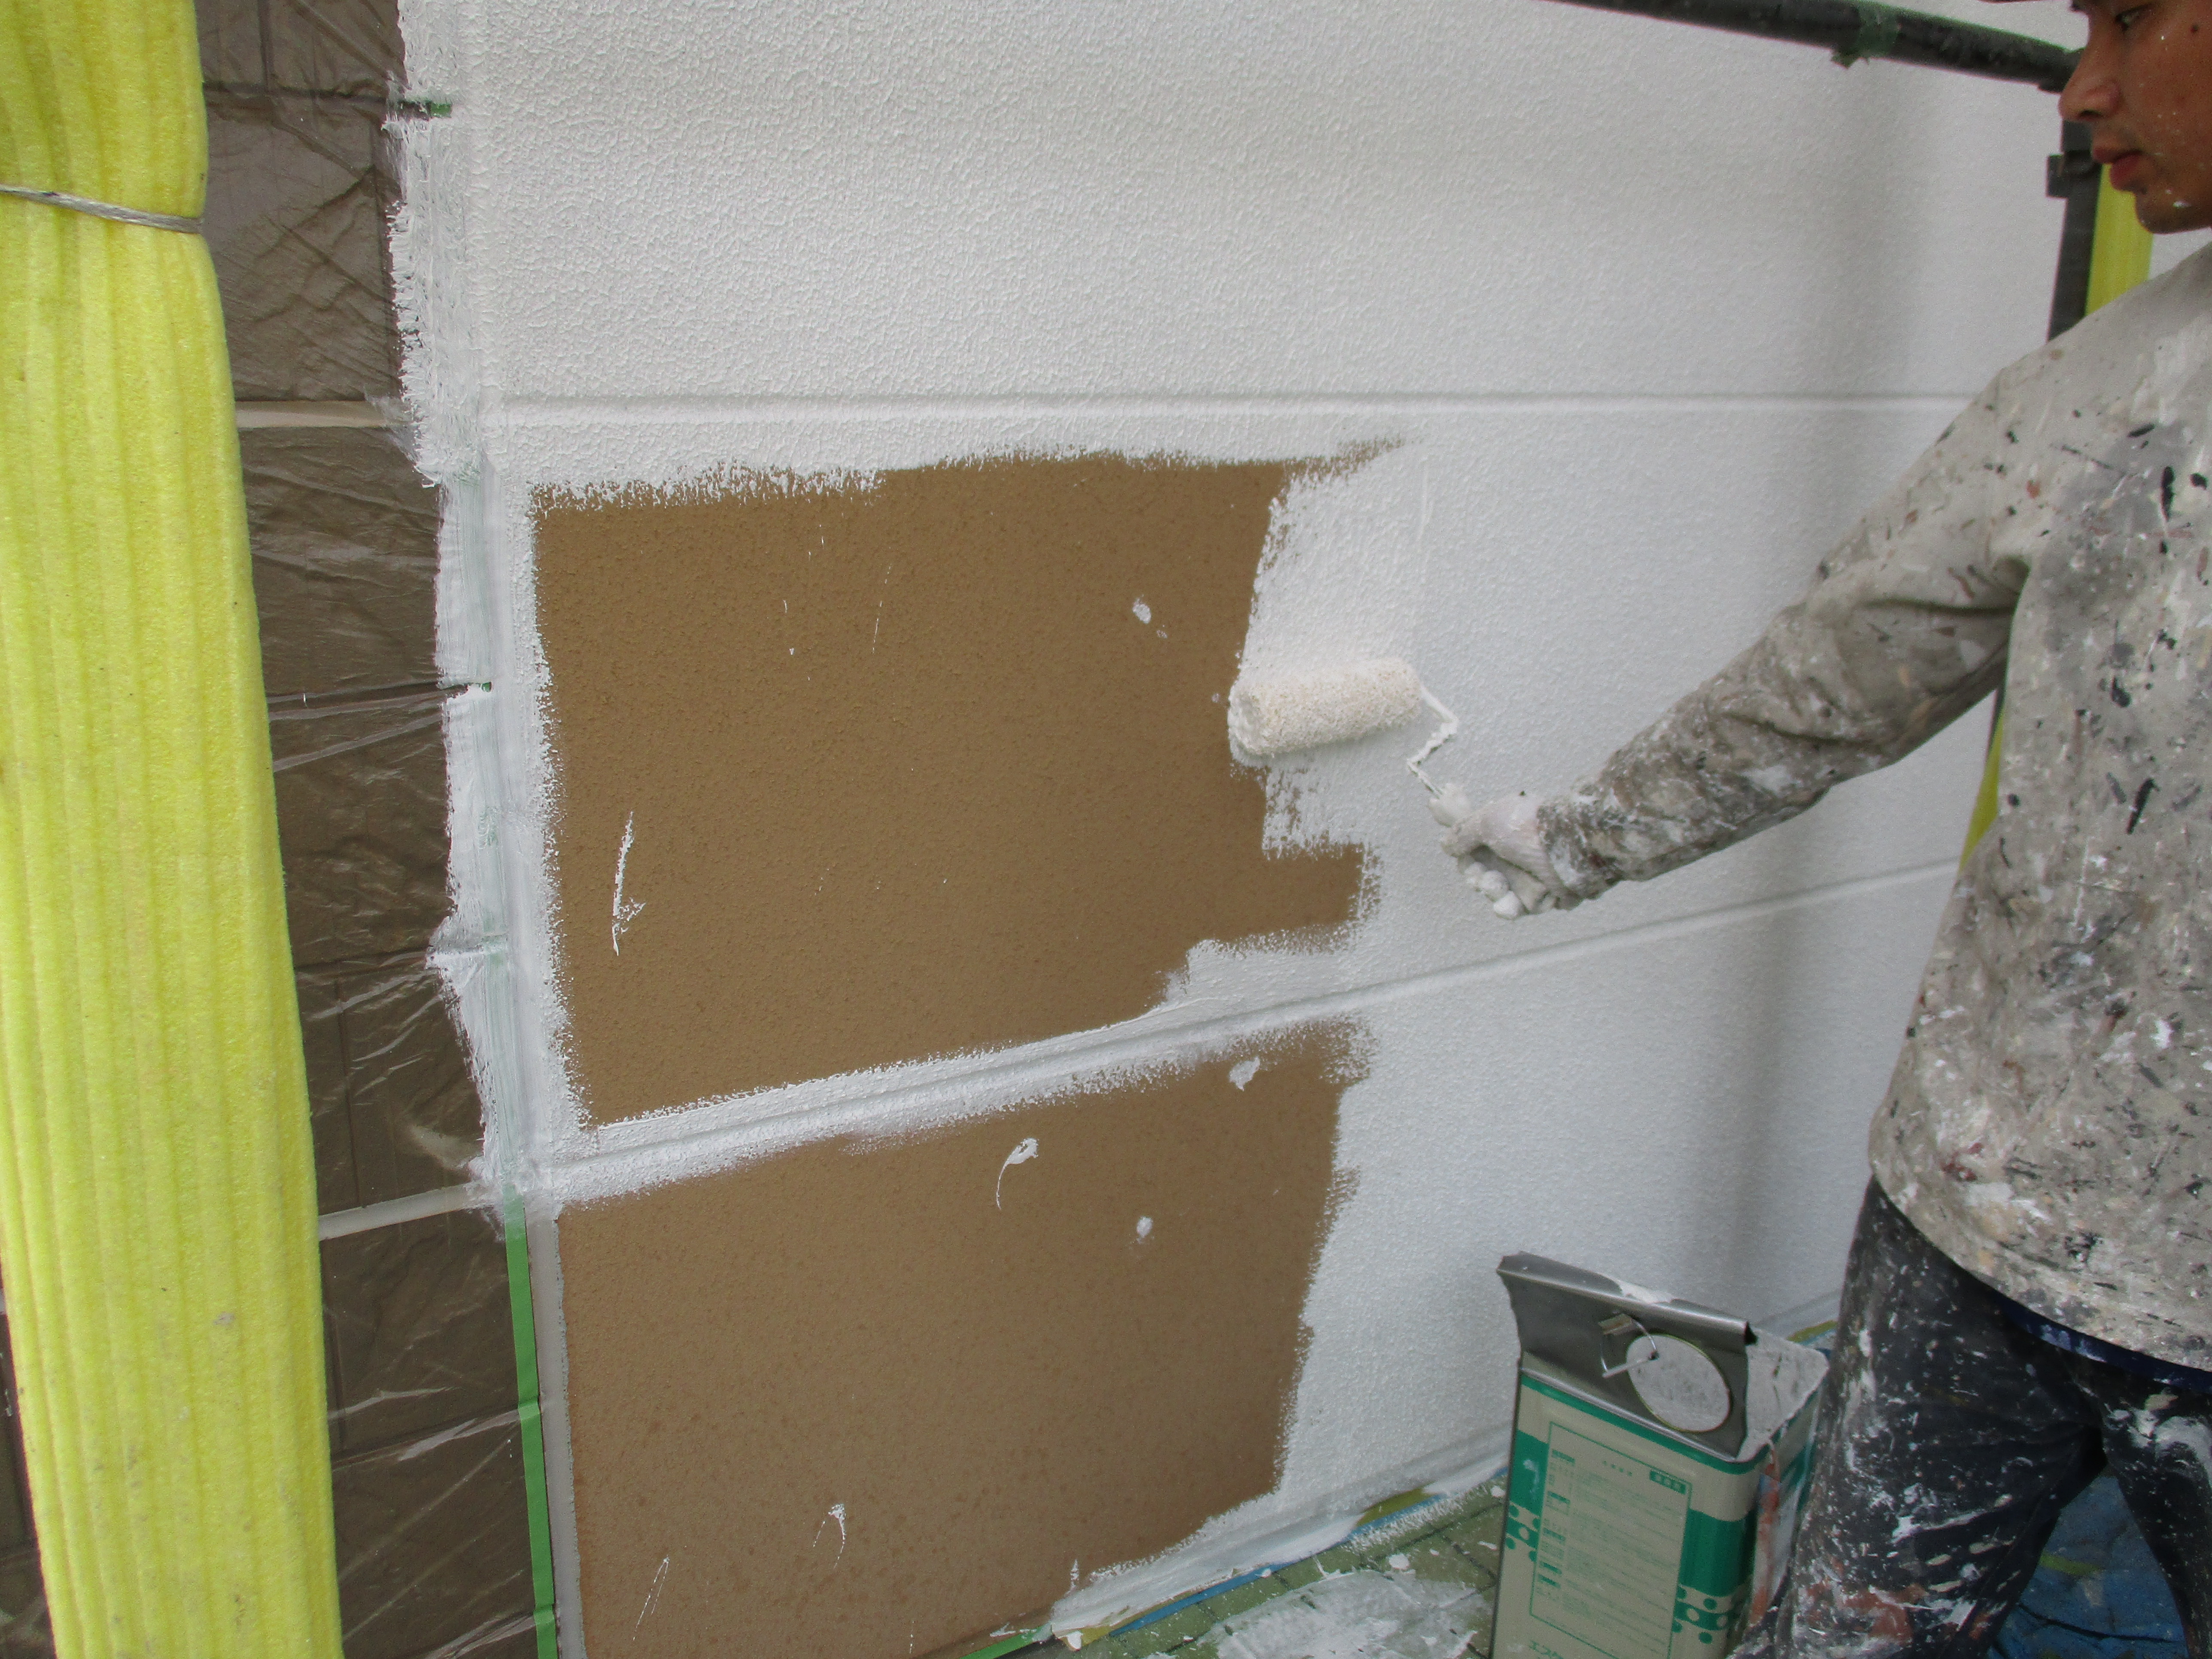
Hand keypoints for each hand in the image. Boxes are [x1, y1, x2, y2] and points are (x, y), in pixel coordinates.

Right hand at [1431, 789, 1573, 919]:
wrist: (1569, 846)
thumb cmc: (1529, 828)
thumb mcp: (1488, 820)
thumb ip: (1462, 831)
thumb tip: (1445, 843)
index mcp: (1501, 833)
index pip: (1473, 851)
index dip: (1465, 857)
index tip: (1464, 857)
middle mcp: (1513, 854)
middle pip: (1480, 875)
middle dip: (1476, 877)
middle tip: (1483, 874)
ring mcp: (1526, 876)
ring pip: (1495, 893)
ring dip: (1492, 891)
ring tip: (1499, 886)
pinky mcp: (1540, 897)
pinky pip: (1516, 908)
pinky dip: (1508, 908)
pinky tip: (1506, 904)